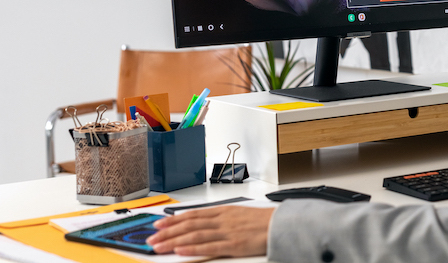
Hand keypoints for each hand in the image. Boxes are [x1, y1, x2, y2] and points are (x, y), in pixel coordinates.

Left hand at [147, 206, 275, 256]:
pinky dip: (193, 250)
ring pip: (195, 236)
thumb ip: (220, 218)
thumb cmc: (262, 221)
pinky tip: (181, 252)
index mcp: (223, 211)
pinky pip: (210, 247)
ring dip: (174, 241)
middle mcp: (222, 220)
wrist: (281, 224)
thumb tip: (202, 222)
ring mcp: (227, 232)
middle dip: (167, 233)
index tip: (158, 225)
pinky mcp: (233, 244)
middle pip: (189, 225)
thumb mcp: (238, 214)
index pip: (192, 215)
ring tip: (159, 247)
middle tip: (151, 239)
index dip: (172, 220)